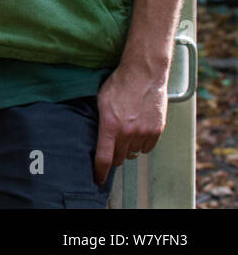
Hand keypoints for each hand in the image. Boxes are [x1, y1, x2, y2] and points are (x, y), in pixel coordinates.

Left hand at [93, 63, 168, 185]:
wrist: (144, 75)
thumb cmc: (119, 84)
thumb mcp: (101, 102)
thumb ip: (101, 122)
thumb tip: (98, 137)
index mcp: (110, 125)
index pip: (104, 157)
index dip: (100, 172)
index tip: (97, 179)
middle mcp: (128, 132)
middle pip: (119, 158)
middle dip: (114, 156)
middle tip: (112, 148)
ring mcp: (144, 133)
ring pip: (134, 153)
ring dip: (128, 148)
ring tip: (126, 133)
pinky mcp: (157, 131)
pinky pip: (147, 148)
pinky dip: (141, 144)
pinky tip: (138, 131)